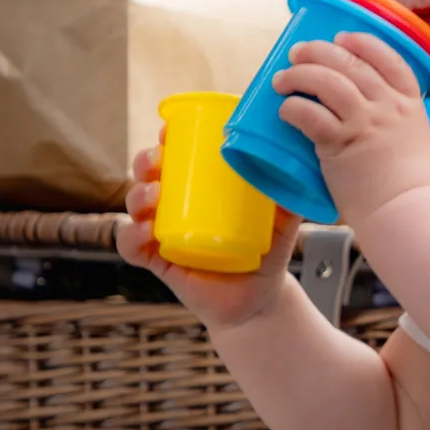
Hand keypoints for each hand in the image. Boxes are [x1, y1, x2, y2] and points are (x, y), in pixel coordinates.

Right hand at [115, 130, 300, 330]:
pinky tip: (146, 232)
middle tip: (158, 161)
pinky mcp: (159, 262)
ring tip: (154, 194)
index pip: (178, 158)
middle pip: (148, 176)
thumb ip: (291, 203)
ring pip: (136, 207)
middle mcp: (177, 208)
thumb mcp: (282, 225)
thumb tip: (298, 177)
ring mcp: (164, 234)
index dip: (168, 141)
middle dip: (145, 162)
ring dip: (138, 195)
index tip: (169, 130)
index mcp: (201, 190)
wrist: (259, 298)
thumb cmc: (266, 253)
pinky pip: (132, 248)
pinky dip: (131, 237)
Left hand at [273, 32, 429, 226]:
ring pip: (327, 81)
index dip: (362, 42)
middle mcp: (388, 107)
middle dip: (319, 52)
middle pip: (350, 62)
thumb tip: (368, 119)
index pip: (388, 58)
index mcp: (410, 104)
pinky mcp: (341, 144)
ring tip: (282, 80)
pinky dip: (293, 108)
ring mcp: (365, 123)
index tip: (342, 38)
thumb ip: (395, 125)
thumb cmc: (412, 188)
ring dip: (299, 75)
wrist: (410, 213)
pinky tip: (285, 111)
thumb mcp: (415, 142)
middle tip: (298, 54)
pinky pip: (310, 115)